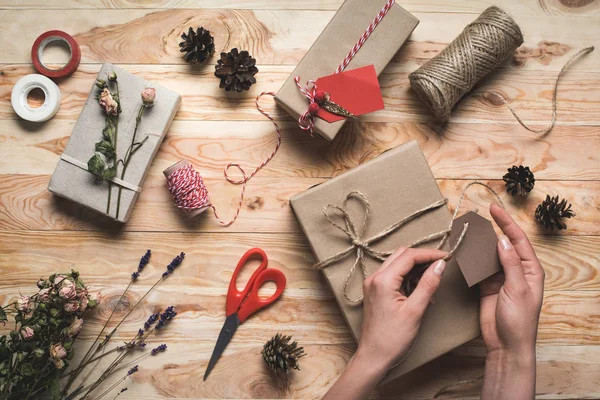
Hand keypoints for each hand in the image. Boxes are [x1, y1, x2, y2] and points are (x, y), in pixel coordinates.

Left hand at [358, 247, 447, 370]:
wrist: (374, 356)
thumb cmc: (392, 338)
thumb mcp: (415, 311)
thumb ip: (428, 285)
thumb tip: (440, 265)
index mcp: (382, 280)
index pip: (408, 256)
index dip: (429, 254)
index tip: (448, 257)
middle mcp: (374, 277)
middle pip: (401, 255)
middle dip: (422, 258)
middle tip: (442, 264)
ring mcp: (373, 284)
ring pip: (397, 264)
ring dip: (415, 268)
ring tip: (432, 281)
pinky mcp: (375, 291)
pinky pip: (393, 275)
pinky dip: (408, 277)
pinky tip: (420, 289)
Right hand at [480, 203, 544, 399]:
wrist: (506, 344)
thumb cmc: (519, 321)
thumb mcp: (517, 290)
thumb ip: (510, 264)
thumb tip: (502, 240)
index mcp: (530, 270)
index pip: (518, 240)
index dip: (506, 223)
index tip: (493, 209)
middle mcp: (516, 270)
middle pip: (503, 244)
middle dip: (492, 229)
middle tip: (477, 216)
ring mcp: (501, 278)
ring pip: (489, 255)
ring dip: (480, 244)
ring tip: (468, 231)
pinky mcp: (487, 286)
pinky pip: (479, 268)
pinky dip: (472, 259)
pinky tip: (465, 251)